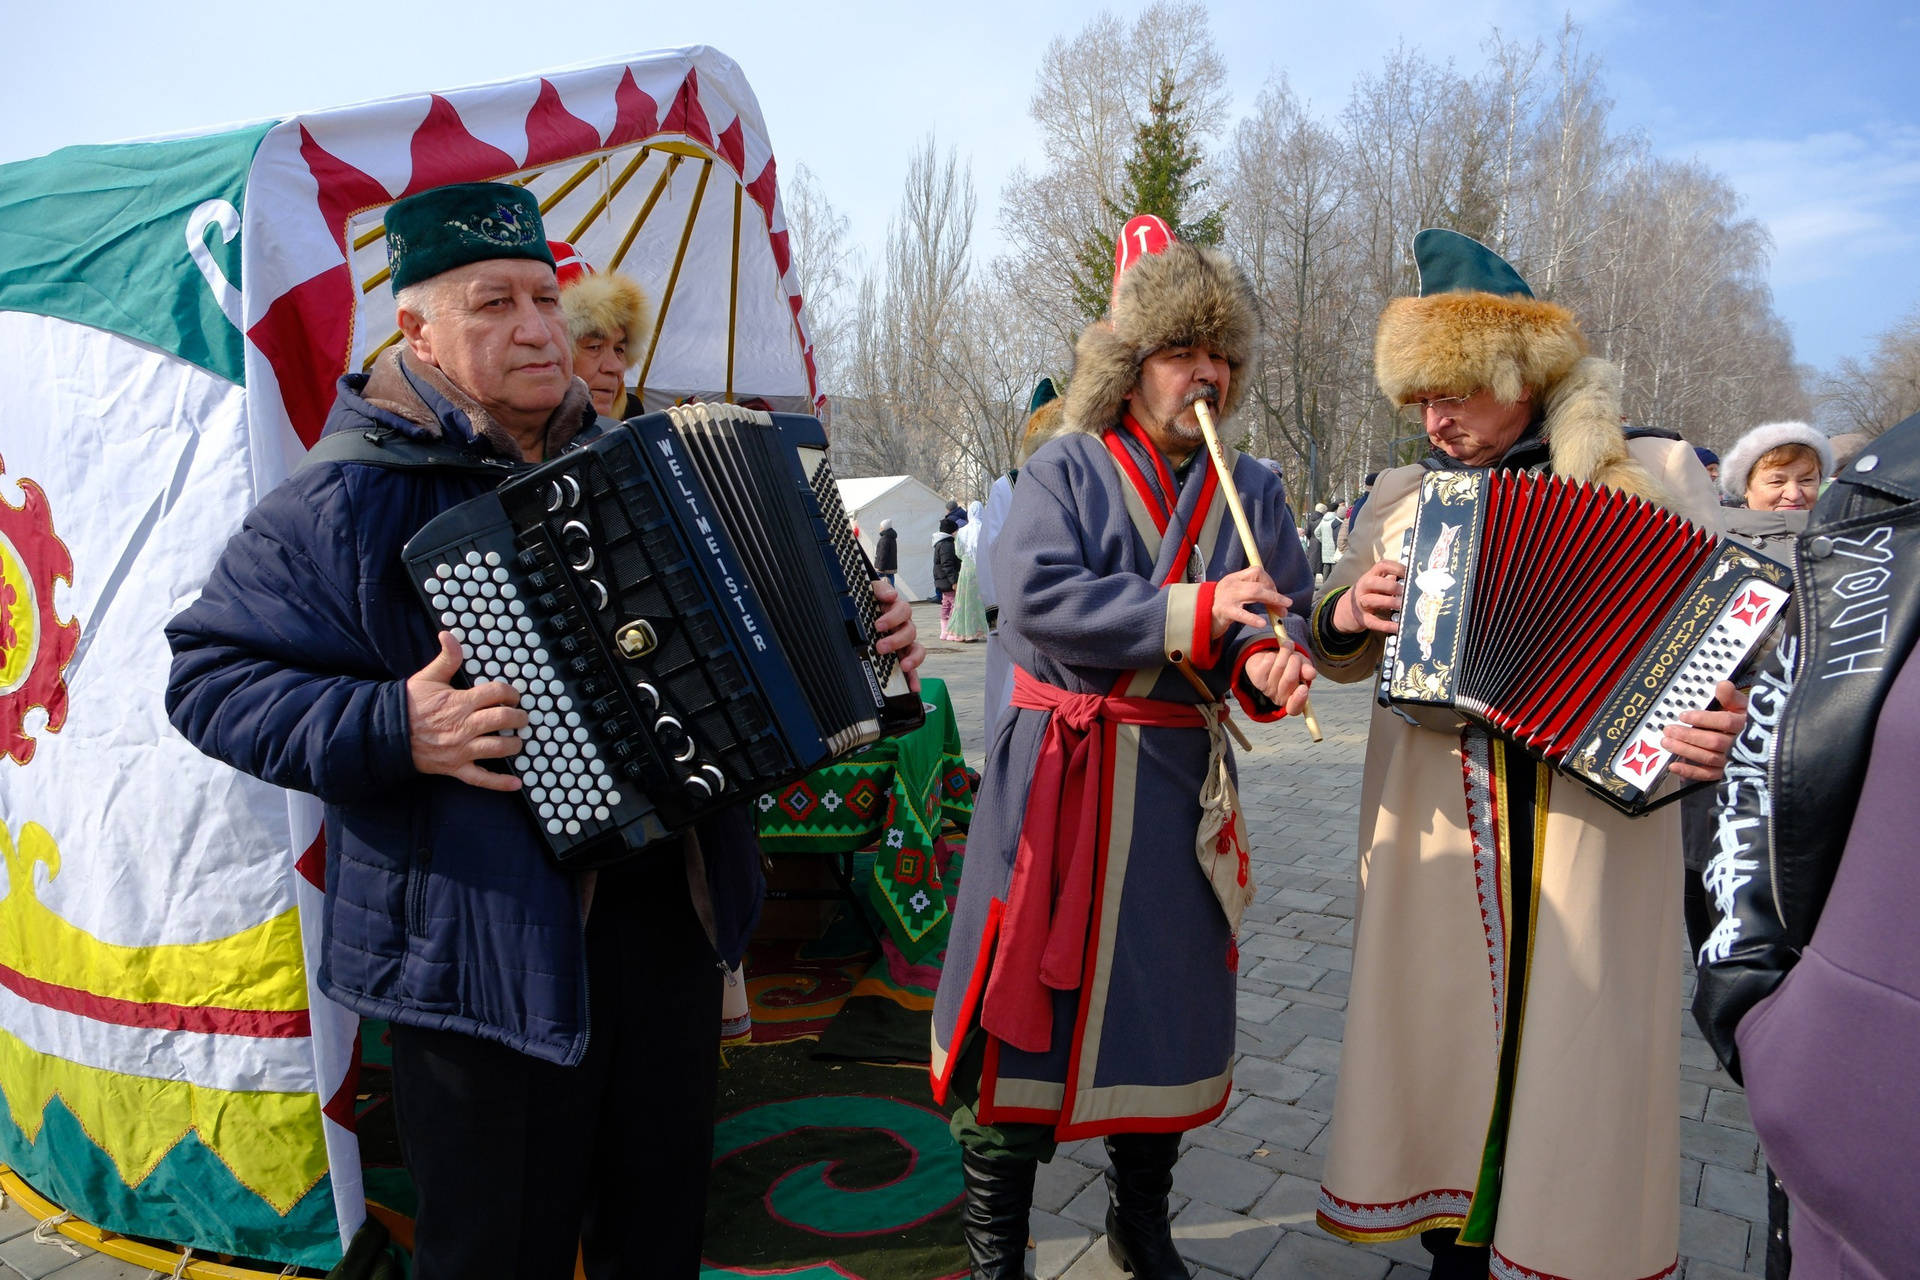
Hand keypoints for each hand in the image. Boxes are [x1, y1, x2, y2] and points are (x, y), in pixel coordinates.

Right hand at [406, 632, 527, 791]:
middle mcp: (464, 727)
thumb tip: (449, 635)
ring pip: (498, 748)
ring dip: (514, 744)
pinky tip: (516, 783)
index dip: (510, 693)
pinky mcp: (455, 768)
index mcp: (459, 703)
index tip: (513, 696)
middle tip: (521, 718)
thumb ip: (446, 658)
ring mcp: (461, 750)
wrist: (387, 733)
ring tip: (517, 740)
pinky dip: (500, 783)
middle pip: (503, 720)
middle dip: (518, 718)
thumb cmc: (409, 705)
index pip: (496, 694)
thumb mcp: (427, 677)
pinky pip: (481, 778)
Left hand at [871, 577, 924, 692]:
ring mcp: (905, 644)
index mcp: (896, 610)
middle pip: (910, 631)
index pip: (903, 610)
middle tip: (881, 647)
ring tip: (904, 666)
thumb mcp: (871, 592)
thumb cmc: (869, 604)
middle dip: (896, 640)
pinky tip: (914, 688)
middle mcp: (903, 627)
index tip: (879, 625)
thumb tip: (891, 596)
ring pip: (916, 649)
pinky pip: (913, 669)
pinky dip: (914, 678)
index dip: (893, 618)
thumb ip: (880, 590)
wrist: (862, 614)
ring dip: (912, 658)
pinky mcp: (903, 658)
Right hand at [1212, 566, 1290, 637]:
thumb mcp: (1233, 594)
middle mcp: (1231, 584)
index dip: (1270, 583)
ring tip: (1281, 612)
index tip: (1276, 596)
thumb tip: (1274, 599)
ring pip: (1254, 593)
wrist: (1196, 616)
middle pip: (1258, 583)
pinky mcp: (1223, 612)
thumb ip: (1249, 592)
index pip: (1257, 572)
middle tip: (1285, 606)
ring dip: (1271, 600)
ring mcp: (1227, 597)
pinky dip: (1252, 618)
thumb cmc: (1219, 607)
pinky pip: (1241, 614)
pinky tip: (1262, 623)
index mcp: (1234, 578)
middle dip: (1275, 594)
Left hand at [1243, 642, 1316, 717]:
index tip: (1303, 688)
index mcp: (1293, 700)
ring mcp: (1266, 689)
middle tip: (1295, 656)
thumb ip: (1307, 670)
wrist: (1267, 659)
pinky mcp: (1256, 678)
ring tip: (1287, 649)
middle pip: (1289, 681)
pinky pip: (1268, 662)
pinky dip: (1273, 654)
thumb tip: (1311, 673)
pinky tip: (1273, 655)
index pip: (1295, 708)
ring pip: (1279, 668)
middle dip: (1295, 662)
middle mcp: (1279, 698)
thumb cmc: (1289, 665)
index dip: (1299, 700)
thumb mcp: (1302, 667)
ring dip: (1285, 654)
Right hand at [1333, 560, 1405, 635]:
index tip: (1409, 574)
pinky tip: (1397, 627)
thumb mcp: (1375, 584)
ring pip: (1371, 600)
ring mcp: (1361, 604)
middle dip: (1391, 586)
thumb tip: (1412, 580)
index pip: (1382, 566)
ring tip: (1402, 605)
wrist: (1345, 611)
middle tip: (1405, 592)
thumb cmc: (1367, 595)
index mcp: (1370, 576)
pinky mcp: (1362, 619)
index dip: (1397, 568)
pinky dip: (1386, 625)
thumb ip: (1390, 580)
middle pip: (1373, 582)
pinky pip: (1373, 622)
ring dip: (1388, 602)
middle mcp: (1363, 588)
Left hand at [1663, 681, 1748, 782]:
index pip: (1725, 722)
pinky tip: (1674, 766)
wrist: (1764, 742)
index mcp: (1745, 724)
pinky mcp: (1726, 772)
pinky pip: (1707, 774)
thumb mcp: (1744, 705)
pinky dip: (1690, 772)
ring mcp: (1734, 761)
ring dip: (1685, 751)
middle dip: (1689, 736)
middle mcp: (1741, 744)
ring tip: (1667, 743)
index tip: (1684, 715)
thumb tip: (1723, 685)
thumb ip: (1731, 696)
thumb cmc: (1747, 720)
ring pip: (1708, 757)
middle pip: (1713, 741)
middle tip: (1669, 730)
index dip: (1704, 719)